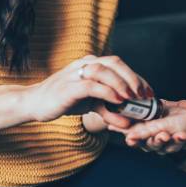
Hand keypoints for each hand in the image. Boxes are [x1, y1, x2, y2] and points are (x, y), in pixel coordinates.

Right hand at [23, 55, 151, 127]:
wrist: (35, 104)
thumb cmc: (65, 101)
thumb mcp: (92, 106)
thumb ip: (110, 112)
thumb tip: (128, 123)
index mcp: (92, 64)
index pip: (119, 65)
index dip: (137, 77)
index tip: (149, 92)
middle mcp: (85, 64)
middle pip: (115, 63)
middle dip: (134, 78)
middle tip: (145, 95)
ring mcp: (76, 73)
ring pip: (105, 71)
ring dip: (122, 84)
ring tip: (133, 98)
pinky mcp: (69, 87)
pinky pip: (92, 85)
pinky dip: (108, 92)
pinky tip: (118, 101)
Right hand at [125, 100, 185, 153]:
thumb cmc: (167, 114)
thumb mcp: (152, 110)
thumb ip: (135, 116)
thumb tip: (110, 125)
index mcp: (147, 136)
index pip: (138, 141)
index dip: (136, 141)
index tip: (132, 140)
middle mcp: (158, 143)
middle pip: (155, 145)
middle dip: (159, 140)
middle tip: (163, 135)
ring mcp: (172, 145)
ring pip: (173, 147)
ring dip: (178, 141)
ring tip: (182, 134)